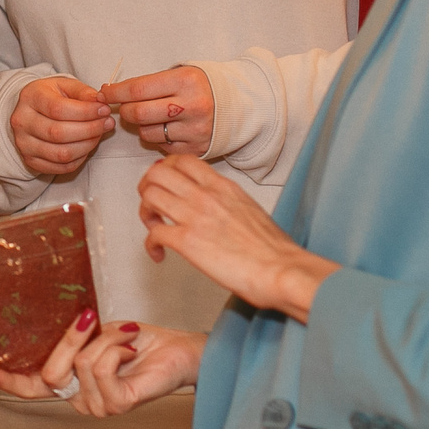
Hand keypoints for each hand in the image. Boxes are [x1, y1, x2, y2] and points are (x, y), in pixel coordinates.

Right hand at [0, 311, 206, 416]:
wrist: (180, 350)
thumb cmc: (141, 342)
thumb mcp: (97, 335)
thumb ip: (73, 341)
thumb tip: (53, 332)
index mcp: (73, 385)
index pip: (35, 388)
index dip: (10, 381)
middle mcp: (82, 401)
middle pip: (53, 372)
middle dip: (71, 339)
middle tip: (91, 319)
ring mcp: (99, 407)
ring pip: (82, 364)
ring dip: (106, 338)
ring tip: (126, 336)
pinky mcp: (119, 404)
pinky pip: (102, 367)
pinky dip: (116, 347)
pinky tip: (132, 348)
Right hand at [11, 76, 115, 178]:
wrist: (31, 111)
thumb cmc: (52, 96)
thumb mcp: (65, 86)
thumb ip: (84, 92)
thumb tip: (101, 102)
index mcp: (30, 97)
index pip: (58, 109)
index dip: (86, 112)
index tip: (105, 110)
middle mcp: (22, 122)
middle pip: (58, 133)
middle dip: (90, 130)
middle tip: (108, 123)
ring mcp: (24, 144)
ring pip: (61, 154)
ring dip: (87, 146)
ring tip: (99, 135)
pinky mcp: (30, 160)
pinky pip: (60, 167)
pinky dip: (79, 159)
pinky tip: (86, 146)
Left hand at [108, 66, 210, 156]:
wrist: (241, 105)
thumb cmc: (202, 87)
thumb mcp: (181, 73)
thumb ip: (150, 83)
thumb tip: (112, 92)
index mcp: (186, 81)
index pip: (137, 89)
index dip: (115, 92)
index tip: (105, 93)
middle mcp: (192, 106)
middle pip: (138, 113)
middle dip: (124, 110)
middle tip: (125, 107)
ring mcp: (195, 130)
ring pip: (147, 133)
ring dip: (141, 126)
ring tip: (152, 118)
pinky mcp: (196, 149)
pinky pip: (161, 147)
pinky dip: (158, 139)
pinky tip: (167, 129)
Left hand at [136, 156, 335, 321]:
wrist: (282, 269)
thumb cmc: (273, 248)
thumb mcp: (249, 208)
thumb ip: (226, 201)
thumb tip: (213, 208)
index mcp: (222, 186)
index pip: (182, 160)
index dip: (164, 169)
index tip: (165, 185)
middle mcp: (205, 195)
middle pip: (157, 173)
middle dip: (147, 187)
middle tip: (153, 205)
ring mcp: (194, 216)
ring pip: (150, 196)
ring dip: (146, 212)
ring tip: (155, 228)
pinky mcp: (187, 241)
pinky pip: (153, 234)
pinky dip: (150, 245)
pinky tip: (160, 254)